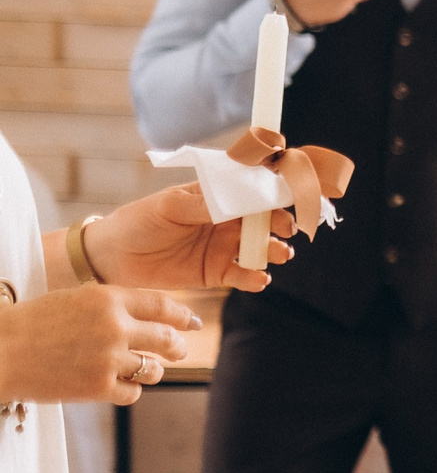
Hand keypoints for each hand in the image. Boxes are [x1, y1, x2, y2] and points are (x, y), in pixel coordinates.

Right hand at [0, 285, 196, 406]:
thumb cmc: (33, 323)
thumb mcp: (75, 300)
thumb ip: (112, 305)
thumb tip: (151, 315)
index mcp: (108, 299)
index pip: (162, 305)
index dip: (182, 315)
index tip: (192, 322)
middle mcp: (114, 327)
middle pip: (166, 339)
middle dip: (177, 347)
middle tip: (180, 350)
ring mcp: (107, 359)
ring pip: (153, 369)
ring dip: (153, 370)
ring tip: (145, 369)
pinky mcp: (97, 387)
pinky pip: (132, 392)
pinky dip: (130, 390)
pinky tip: (120, 385)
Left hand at [83, 184, 294, 290]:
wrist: (112, 257)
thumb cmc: (138, 221)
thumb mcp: (170, 206)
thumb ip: (204, 205)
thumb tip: (237, 200)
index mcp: (216, 198)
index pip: (251, 193)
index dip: (272, 195)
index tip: (288, 199)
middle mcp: (225, 222)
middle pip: (262, 222)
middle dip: (279, 225)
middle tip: (286, 231)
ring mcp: (222, 248)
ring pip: (258, 249)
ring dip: (273, 251)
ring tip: (279, 255)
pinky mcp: (215, 273)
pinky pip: (242, 275)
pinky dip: (255, 278)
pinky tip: (259, 279)